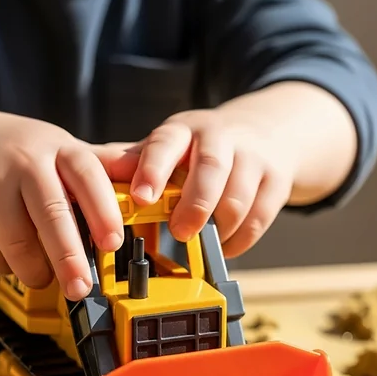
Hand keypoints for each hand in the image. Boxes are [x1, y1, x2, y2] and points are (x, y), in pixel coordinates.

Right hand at [0, 108, 126, 300]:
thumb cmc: (17, 153)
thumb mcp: (60, 149)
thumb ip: (102, 164)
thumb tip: (147, 170)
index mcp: (57, 148)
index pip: (86, 176)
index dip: (102, 210)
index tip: (113, 243)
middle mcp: (24, 162)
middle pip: (51, 214)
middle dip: (69, 256)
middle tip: (81, 288)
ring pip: (17, 241)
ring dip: (33, 270)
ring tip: (43, 277)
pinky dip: (4, 265)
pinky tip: (10, 259)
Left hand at [126, 108, 296, 257]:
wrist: (267, 132)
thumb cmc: (202, 149)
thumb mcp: (168, 148)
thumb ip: (135, 166)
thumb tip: (99, 184)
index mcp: (183, 130)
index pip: (165, 143)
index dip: (152, 171)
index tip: (141, 197)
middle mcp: (220, 138)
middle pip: (211, 168)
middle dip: (194, 206)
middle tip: (180, 232)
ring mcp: (253, 157)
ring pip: (238, 199)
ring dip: (218, 228)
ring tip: (203, 240)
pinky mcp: (276, 180)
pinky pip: (259, 219)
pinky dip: (239, 240)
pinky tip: (225, 244)